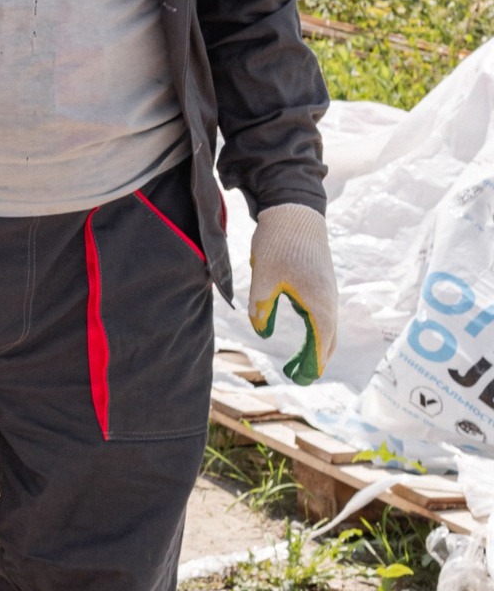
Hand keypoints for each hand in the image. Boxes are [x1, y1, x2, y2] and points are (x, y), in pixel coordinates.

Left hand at [248, 202, 337, 385]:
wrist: (295, 211)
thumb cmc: (279, 243)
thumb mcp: (263, 277)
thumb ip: (261, 307)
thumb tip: (261, 331)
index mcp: (319, 301)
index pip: (321, 341)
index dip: (313, 362)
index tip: (304, 379)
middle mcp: (329, 298)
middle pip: (328, 337)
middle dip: (315, 359)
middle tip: (299, 377)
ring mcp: (328, 290)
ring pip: (327, 325)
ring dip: (316, 345)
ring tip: (299, 362)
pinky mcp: (322, 282)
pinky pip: (322, 313)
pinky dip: (316, 329)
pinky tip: (304, 334)